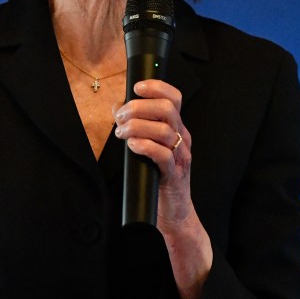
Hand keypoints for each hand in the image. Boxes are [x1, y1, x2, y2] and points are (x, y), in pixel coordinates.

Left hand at [112, 79, 192, 223]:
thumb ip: (135, 124)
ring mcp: (180, 156)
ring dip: (137, 126)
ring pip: (164, 130)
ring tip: (121, 133)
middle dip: (139, 107)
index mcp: (177, 127)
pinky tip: (132, 145)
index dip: (157, 86)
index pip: (174, 97)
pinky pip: (163, 155)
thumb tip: (117, 106)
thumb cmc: (157, 176)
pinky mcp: (174, 175)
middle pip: (168, 109)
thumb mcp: (147, 145)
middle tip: (121, 117)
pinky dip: (145, 146)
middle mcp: (182, 138)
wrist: (173, 212)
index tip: (136, 87)